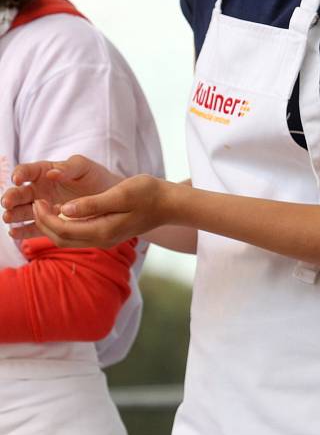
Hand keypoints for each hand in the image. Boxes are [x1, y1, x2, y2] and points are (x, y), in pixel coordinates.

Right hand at [2, 155, 122, 236]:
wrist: (108, 196)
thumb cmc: (94, 176)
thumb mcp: (84, 167)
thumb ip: (68, 168)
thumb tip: (52, 173)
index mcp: (44, 172)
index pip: (27, 171)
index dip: (20, 174)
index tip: (17, 179)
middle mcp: (39, 189)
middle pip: (20, 193)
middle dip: (11, 198)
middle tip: (7, 203)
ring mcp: (42, 207)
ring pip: (23, 211)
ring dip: (14, 214)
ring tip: (9, 218)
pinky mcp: (49, 222)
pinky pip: (34, 227)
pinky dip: (23, 230)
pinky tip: (14, 233)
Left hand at [22, 174, 166, 248]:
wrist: (169, 204)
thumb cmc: (148, 194)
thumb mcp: (120, 194)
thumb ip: (92, 204)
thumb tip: (65, 210)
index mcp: (103, 231)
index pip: (63, 230)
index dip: (45, 217)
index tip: (37, 200)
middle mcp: (102, 240)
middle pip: (62, 239)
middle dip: (44, 223)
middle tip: (35, 202)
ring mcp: (105, 239)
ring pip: (69, 239)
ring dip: (52, 226)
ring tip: (43, 207)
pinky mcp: (108, 234)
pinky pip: (78, 235)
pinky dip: (64, 226)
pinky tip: (61, 212)